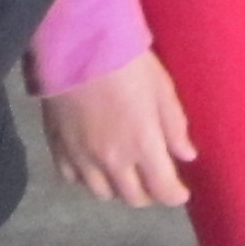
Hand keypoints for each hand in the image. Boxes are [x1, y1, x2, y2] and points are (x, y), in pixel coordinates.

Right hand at [38, 51, 196, 208]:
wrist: (77, 47)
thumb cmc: (128, 63)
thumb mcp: (162, 90)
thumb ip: (175, 127)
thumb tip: (186, 155)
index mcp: (143, 146)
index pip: (163, 190)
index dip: (175, 196)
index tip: (181, 192)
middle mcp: (112, 161)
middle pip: (133, 198)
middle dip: (150, 194)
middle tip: (155, 180)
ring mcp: (82, 158)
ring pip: (102, 193)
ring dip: (118, 188)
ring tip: (126, 172)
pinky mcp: (58, 149)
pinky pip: (73, 179)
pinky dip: (87, 178)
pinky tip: (94, 163)